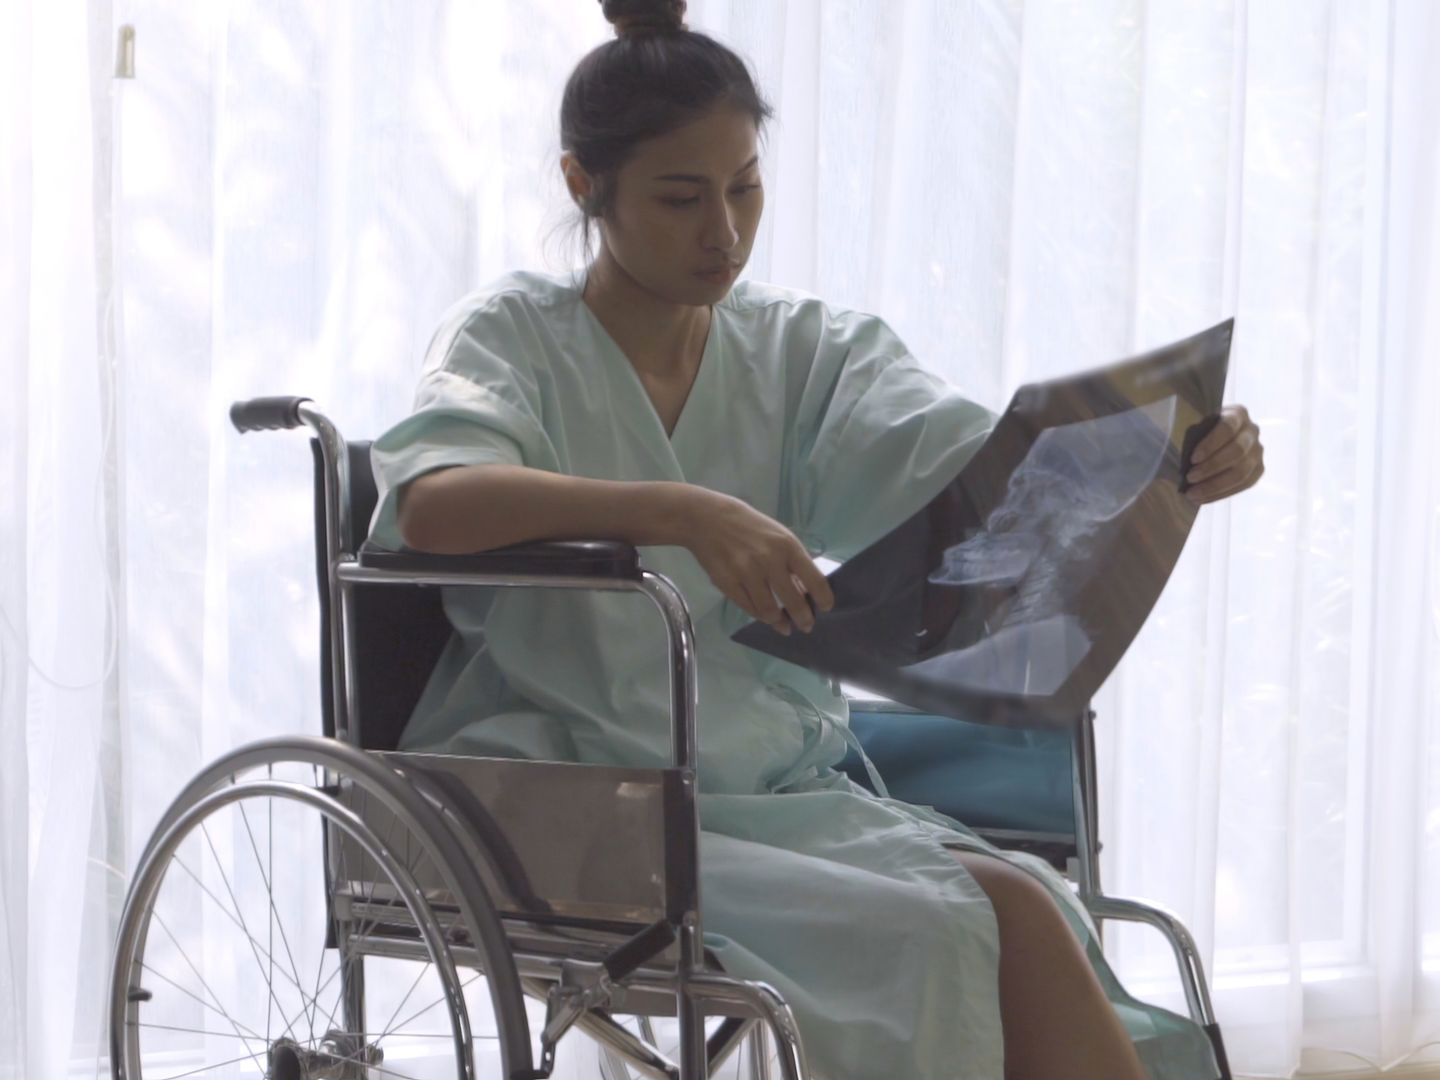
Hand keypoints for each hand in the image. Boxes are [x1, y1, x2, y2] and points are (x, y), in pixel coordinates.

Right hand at [680, 488, 834, 634]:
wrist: (708, 519)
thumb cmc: (750, 527)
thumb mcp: (778, 537)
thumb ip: (792, 563)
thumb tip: (804, 592)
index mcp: (787, 546)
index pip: (814, 579)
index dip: (823, 598)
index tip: (826, 608)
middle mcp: (770, 560)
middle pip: (793, 601)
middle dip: (803, 618)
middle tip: (807, 626)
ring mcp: (747, 573)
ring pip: (769, 611)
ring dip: (779, 622)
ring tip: (784, 625)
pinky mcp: (728, 583)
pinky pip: (749, 608)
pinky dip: (759, 615)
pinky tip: (764, 616)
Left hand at [1185, 404, 1264, 504]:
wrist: (1215, 438)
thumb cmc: (1201, 430)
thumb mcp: (1195, 425)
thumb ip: (1192, 434)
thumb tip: (1179, 454)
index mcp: (1237, 413)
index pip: (1227, 427)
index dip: (1211, 444)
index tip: (1192, 459)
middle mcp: (1252, 431)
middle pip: (1237, 451)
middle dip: (1212, 467)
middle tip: (1189, 478)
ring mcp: (1258, 452)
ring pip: (1242, 472)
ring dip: (1215, 485)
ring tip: (1192, 493)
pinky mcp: (1258, 470)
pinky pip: (1244, 485)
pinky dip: (1221, 494)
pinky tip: (1202, 499)